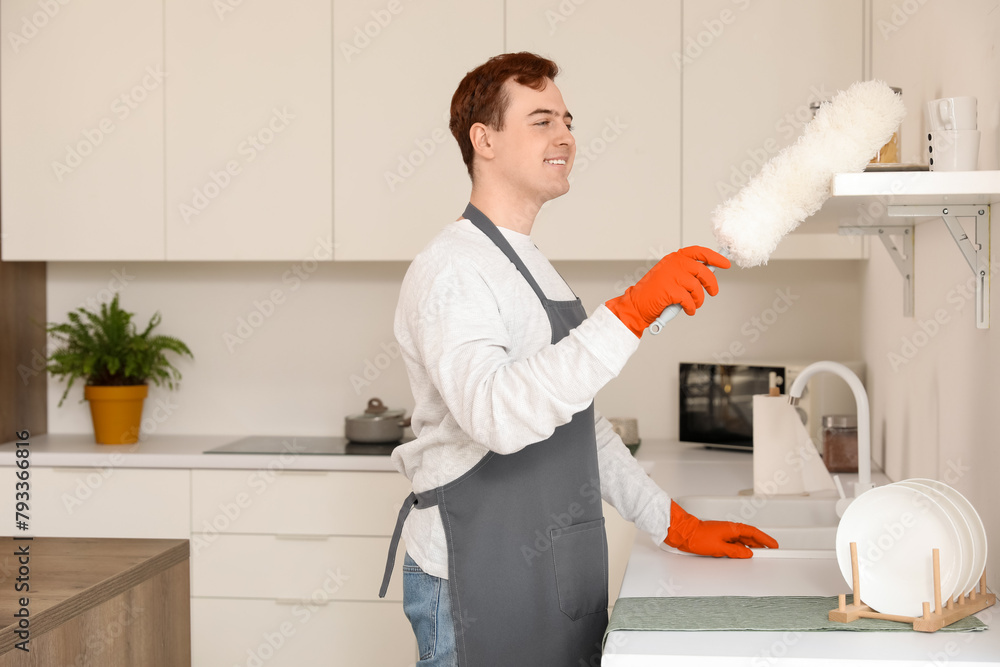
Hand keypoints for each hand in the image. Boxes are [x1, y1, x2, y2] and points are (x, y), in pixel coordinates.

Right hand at [605, 246, 729, 337]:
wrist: (636, 304)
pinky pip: (689, 300)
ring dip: (699, 300)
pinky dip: (691, 308)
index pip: (700, 252)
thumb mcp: (670, 276)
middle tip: (713, 292)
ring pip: (697, 288)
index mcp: (674, 258)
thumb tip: (708, 274)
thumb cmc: (654, 292)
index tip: (725, 263)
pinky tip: (687, 310)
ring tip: (694, 305)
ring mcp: (672, 276)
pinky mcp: (670, 290)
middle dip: (711, 284)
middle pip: (703, 271)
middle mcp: (674, 264)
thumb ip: (687, 273)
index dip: (715, 258)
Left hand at [663, 500, 777, 558]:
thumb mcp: (719, 548)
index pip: (754, 533)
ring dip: (751, 547)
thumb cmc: (697, 536)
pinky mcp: (719, 538)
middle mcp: (730, 529)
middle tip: (770, 551)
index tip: (774, 545)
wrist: (683, 533)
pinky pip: (734, 543)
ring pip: (742, 540)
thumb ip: (735, 552)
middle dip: (761, 544)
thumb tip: (747, 554)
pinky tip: (742, 554)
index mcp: (732, 528)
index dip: (766, 539)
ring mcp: (724, 533)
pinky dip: (741, 549)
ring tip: (759, 555)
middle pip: (750, 537)